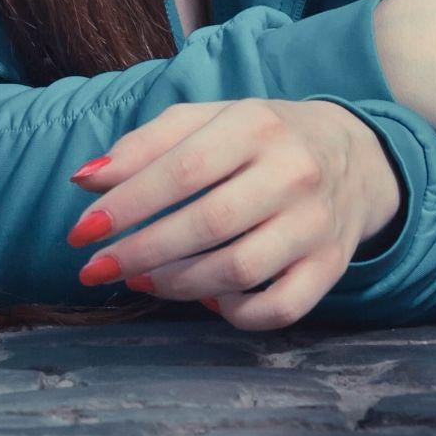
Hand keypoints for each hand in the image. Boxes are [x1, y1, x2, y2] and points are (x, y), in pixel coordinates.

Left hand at [64, 97, 399, 329]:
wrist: (354, 157)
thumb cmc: (262, 139)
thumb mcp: (209, 121)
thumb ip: (147, 145)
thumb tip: (85, 181)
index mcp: (257, 125)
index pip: (184, 168)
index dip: (127, 204)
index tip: (81, 232)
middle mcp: (293, 172)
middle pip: (208, 223)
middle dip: (140, 252)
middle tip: (95, 269)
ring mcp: (316, 223)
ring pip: (239, 270)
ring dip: (177, 284)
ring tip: (142, 280)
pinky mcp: (330, 267)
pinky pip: (278, 308)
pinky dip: (234, 314)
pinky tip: (206, 299)